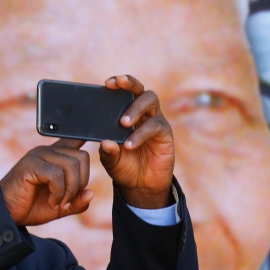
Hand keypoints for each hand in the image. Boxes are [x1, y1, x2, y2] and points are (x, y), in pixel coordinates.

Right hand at [0, 139, 94, 225]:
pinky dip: (58, 192)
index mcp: (56, 156)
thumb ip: (76, 201)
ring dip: (70, 190)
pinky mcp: (30, 164)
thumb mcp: (60, 206)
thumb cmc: (31, 207)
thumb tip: (91, 193)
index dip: (86, 144)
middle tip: (68, 200)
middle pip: (81, 157)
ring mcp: (38, 155)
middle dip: (80, 183)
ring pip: (71, 165)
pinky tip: (51, 201)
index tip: (92, 154)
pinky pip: (56, 175)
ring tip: (59, 203)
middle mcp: (48, 151)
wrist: (7, 214)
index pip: (75, 141)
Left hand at [100, 75, 174, 208]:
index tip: (107, 83)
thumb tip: (105, 142)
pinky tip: (130, 144)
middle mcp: (142, 114)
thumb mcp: (110, 160)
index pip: (124, 93)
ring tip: (123, 123)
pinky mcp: (165, 133)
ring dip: (136, 108)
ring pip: (150, 101)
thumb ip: (107, 151)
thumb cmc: (124, 167)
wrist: (141, 186)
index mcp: (126, 114)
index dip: (118, 84)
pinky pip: (155, 126)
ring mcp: (154, 121)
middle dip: (129, 83)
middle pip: (139, 89)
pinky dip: (141, 134)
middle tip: (117, 83)